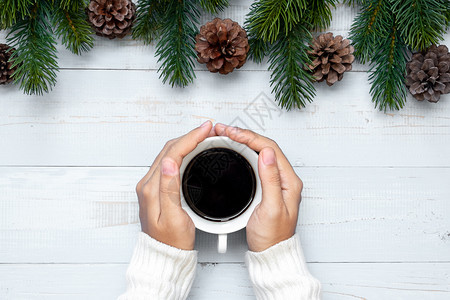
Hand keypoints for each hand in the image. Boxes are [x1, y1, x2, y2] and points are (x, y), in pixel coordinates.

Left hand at [135, 121, 214, 249]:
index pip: (172, 153)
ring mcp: (151, 186)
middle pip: (169, 150)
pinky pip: (168, 162)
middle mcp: (148, 185)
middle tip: (207, 129)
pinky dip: (181, 152)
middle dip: (189, 136)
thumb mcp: (174, 217)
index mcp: (152, 189)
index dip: (190, 138)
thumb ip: (169, 189)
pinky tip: (190, 151)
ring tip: (202, 136)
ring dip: (185, 142)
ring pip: (168, 154)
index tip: (204, 130)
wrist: (164, 254)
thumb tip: (170, 163)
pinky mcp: (156, 189)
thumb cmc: (172, 241)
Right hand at [215, 124, 301, 251]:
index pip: (270, 148)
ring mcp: (276, 181)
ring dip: (242, 142)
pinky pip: (255, 162)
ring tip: (225, 135)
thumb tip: (267, 153)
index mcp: (289, 181)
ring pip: (259, 152)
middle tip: (224, 130)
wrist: (270, 252)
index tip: (232, 133)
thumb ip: (271, 180)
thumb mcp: (271, 208)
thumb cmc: (272, 236)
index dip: (249, 137)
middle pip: (264, 147)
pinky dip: (243, 153)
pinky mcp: (267, 185)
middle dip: (243, 135)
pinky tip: (234, 150)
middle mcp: (284, 178)